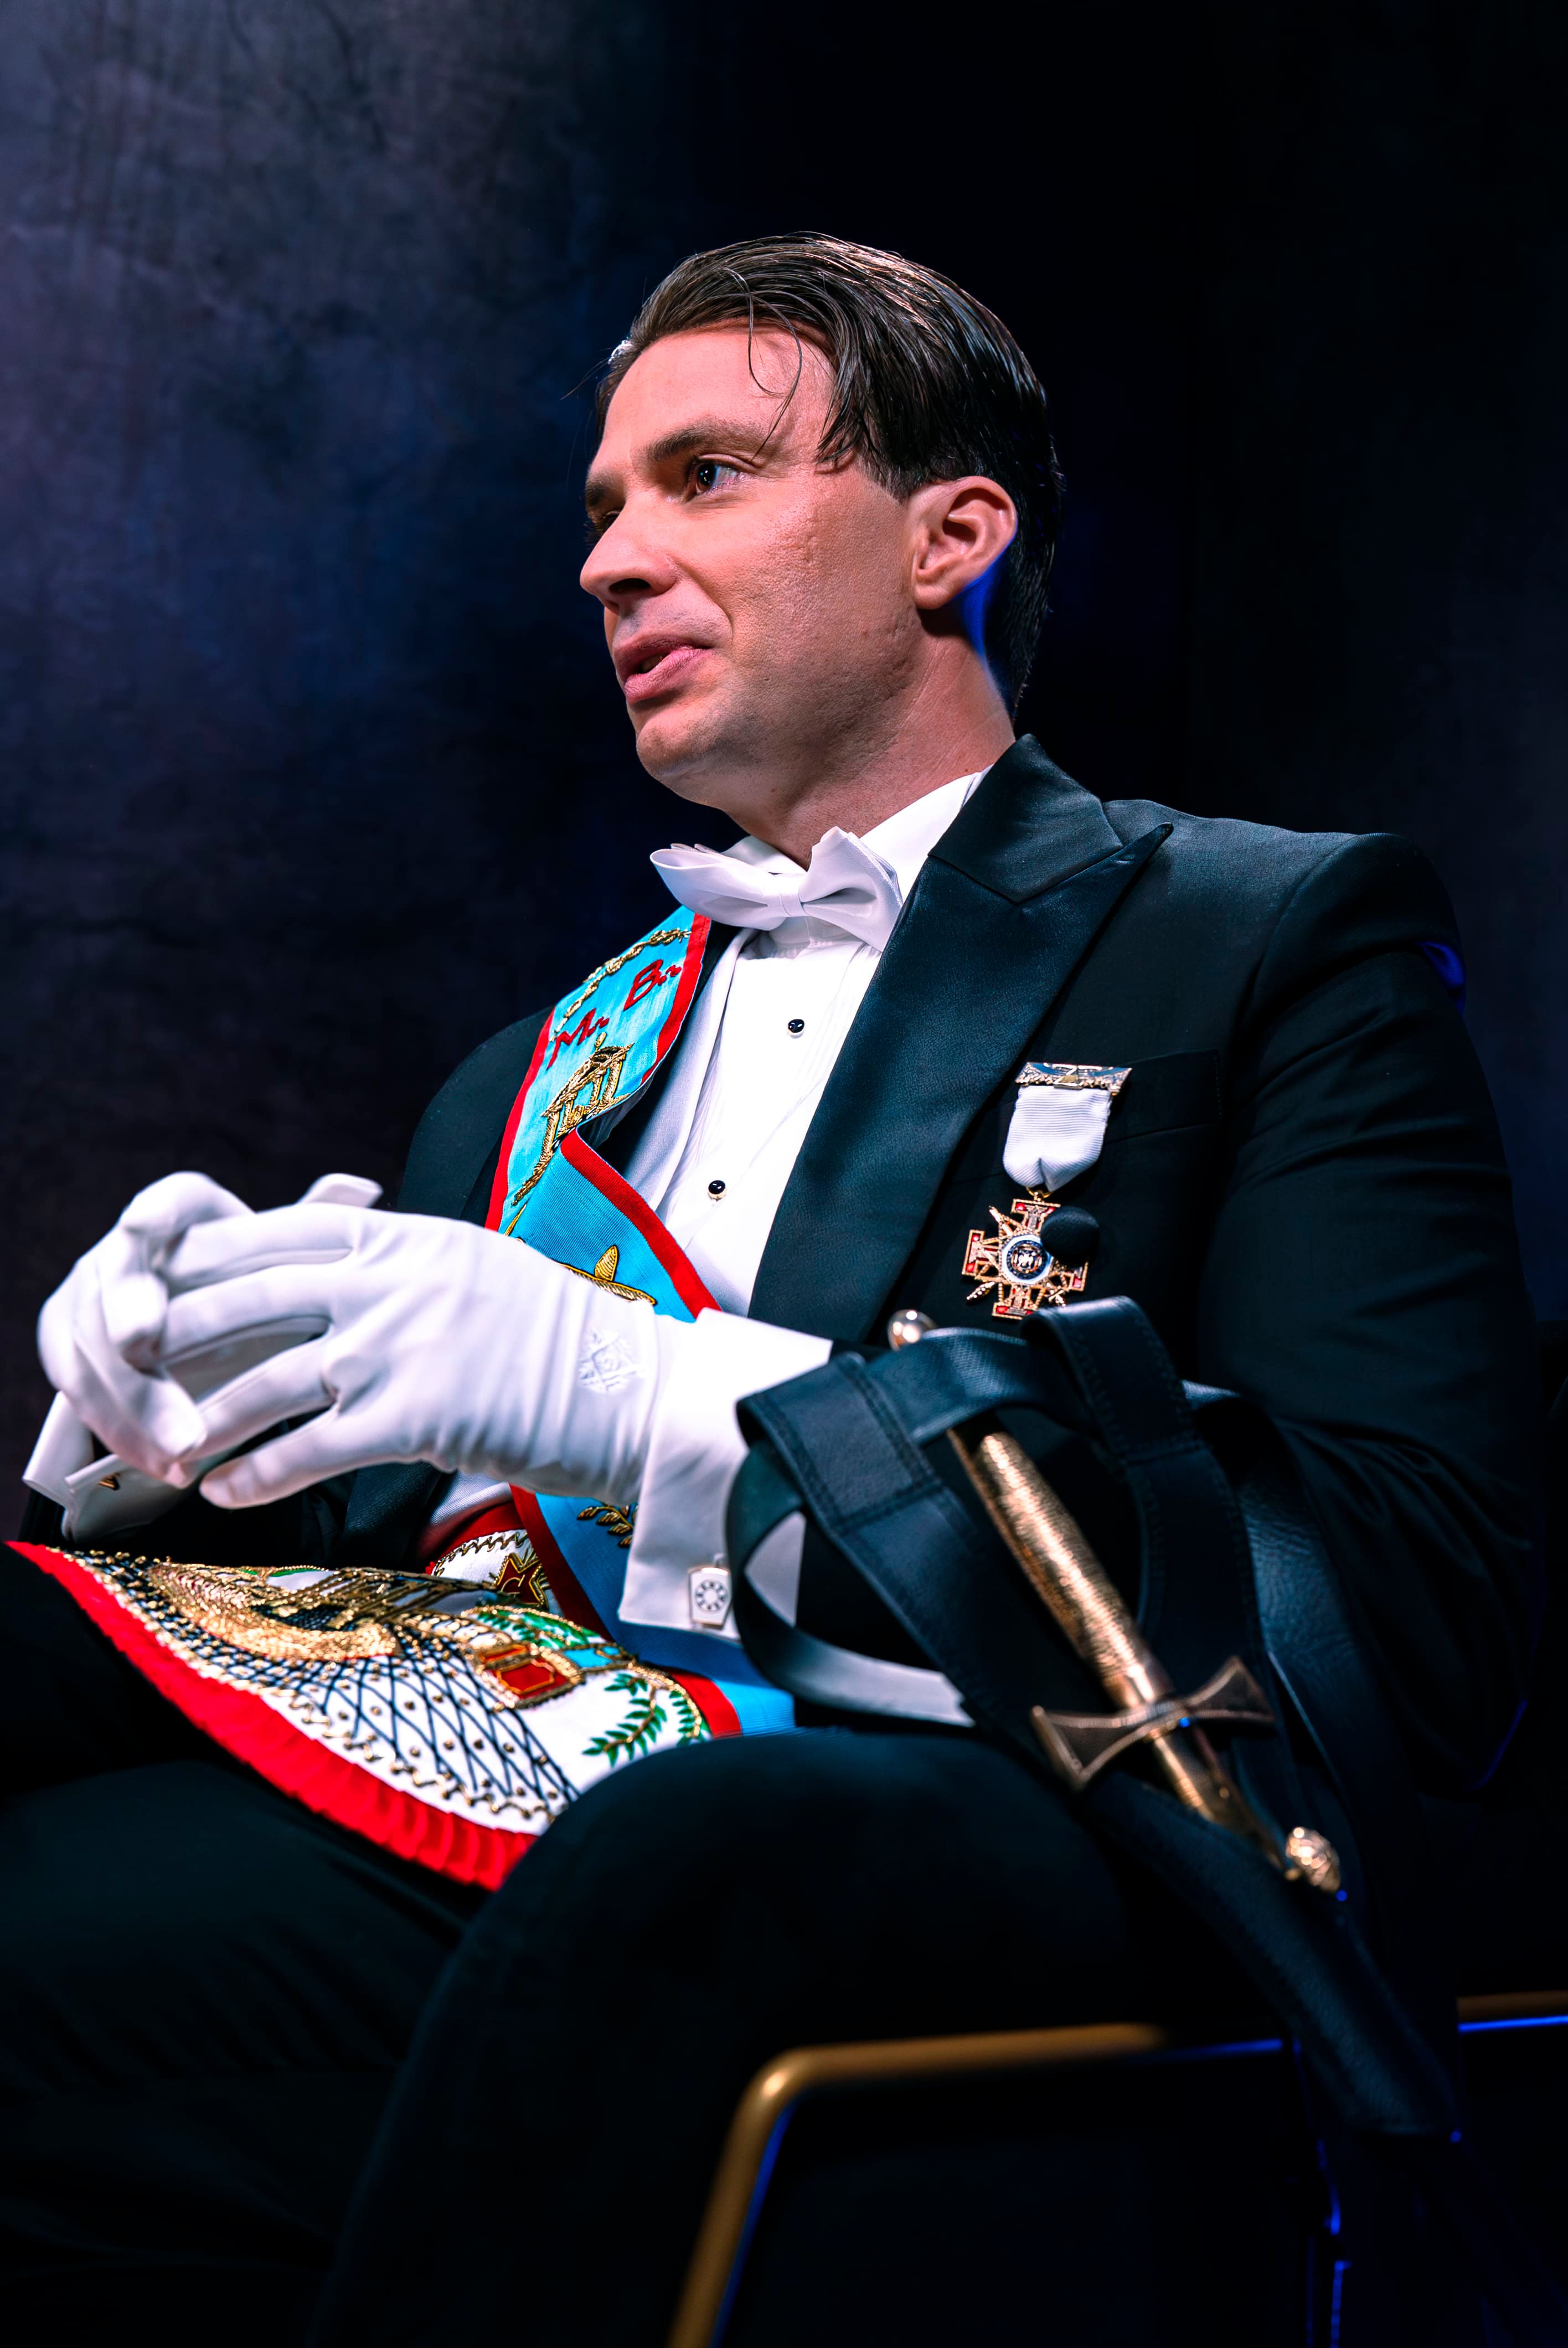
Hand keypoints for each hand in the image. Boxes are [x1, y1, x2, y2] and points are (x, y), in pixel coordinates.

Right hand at [36, 1170, 381, 1481]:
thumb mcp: (294, 1277)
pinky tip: (164, 1464)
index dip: (153, 1211)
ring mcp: (88, 1300)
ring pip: (92, 1346)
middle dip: (127, 1313)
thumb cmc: (267, 1305)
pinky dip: (122, 1431)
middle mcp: (125, 1251)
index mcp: (182, 1218)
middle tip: (141, 1347)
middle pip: (117, 1277)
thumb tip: (363, 1185)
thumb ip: (318, 1234)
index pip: (166, 1203)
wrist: (221, 1357)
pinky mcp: (70, 1352)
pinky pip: (82, 1394)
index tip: (143, 1223)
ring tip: (183, 1447)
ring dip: (132, 1399)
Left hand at [151, 1201, 669, 1508]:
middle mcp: (399, 1284)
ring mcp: (406, 1349)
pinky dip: (262, 1472)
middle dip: (186, 1325)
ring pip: (275, 1380)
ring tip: (167, 1443)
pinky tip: (227, 1491)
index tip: (165, 1266)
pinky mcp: (419, 1417)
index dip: (218, 1249)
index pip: (291, 1230)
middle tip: (132, 1349)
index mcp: (411, 1238)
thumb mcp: (477, 1265)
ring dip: (211, 1415)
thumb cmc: (555, 1334)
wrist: (627, 1387)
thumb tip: (349, 1241)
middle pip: (261, 1296)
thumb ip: (407, 1256)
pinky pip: (315, 1447)